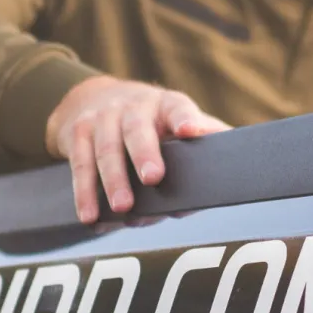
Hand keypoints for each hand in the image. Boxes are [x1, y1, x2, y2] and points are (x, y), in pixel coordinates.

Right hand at [46, 76, 231, 223]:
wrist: (92, 97)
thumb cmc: (148, 120)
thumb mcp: (176, 119)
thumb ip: (204, 138)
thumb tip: (234, 167)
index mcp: (165, 105)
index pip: (178, 108)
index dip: (185, 119)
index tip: (191, 131)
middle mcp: (132, 107)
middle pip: (137, 129)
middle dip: (144, 153)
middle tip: (153, 178)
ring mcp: (102, 118)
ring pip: (106, 149)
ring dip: (112, 180)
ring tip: (122, 208)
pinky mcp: (77, 133)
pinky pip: (79, 164)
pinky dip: (84, 192)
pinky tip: (91, 215)